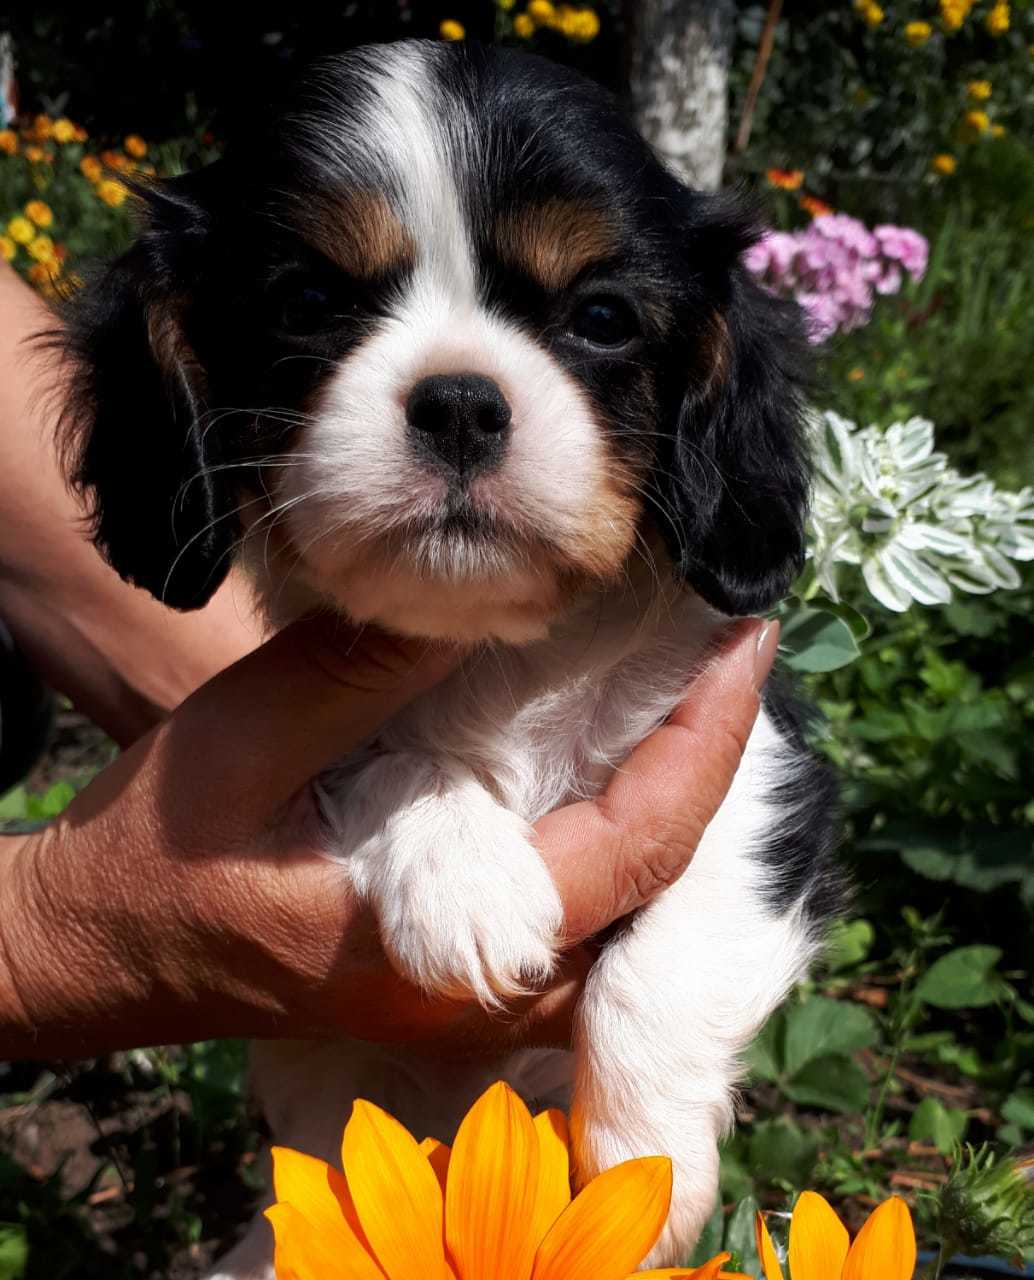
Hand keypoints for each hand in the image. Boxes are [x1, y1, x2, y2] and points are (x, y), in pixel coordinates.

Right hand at [0, 615, 777, 1058]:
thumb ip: (368, 673)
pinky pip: (574, 895)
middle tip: (731, 642)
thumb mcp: (248, 741)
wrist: (98, 949)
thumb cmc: (157, 857)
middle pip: (655, 877)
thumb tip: (479, 596)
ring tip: (693, 681)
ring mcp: (474, 984)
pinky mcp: (451, 962)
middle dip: (708, 754)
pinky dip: (614, 812)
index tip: (746, 636)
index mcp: (455, 944)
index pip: (638, 844)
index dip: (706, 737)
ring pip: (624, 897)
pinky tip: (613, 744)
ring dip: (671, 785)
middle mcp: (488, 983)